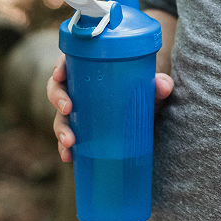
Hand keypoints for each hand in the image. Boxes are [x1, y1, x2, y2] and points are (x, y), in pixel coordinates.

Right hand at [46, 54, 173, 161]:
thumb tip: (163, 85)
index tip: (59, 75)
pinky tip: (69, 157)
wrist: (147, 117)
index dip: (59, 67)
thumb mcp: (150, 89)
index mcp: (89, 71)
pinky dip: (65, 148)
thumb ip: (159, 84)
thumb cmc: (142, 94)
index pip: (68, 63)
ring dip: (60, 129)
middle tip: (67, 108)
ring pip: (60, 117)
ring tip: (69, 141)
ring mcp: (78, 113)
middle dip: (57, 98)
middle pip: (57, 89)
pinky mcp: (82, 132)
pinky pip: (67, 139)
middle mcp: (79, 90)